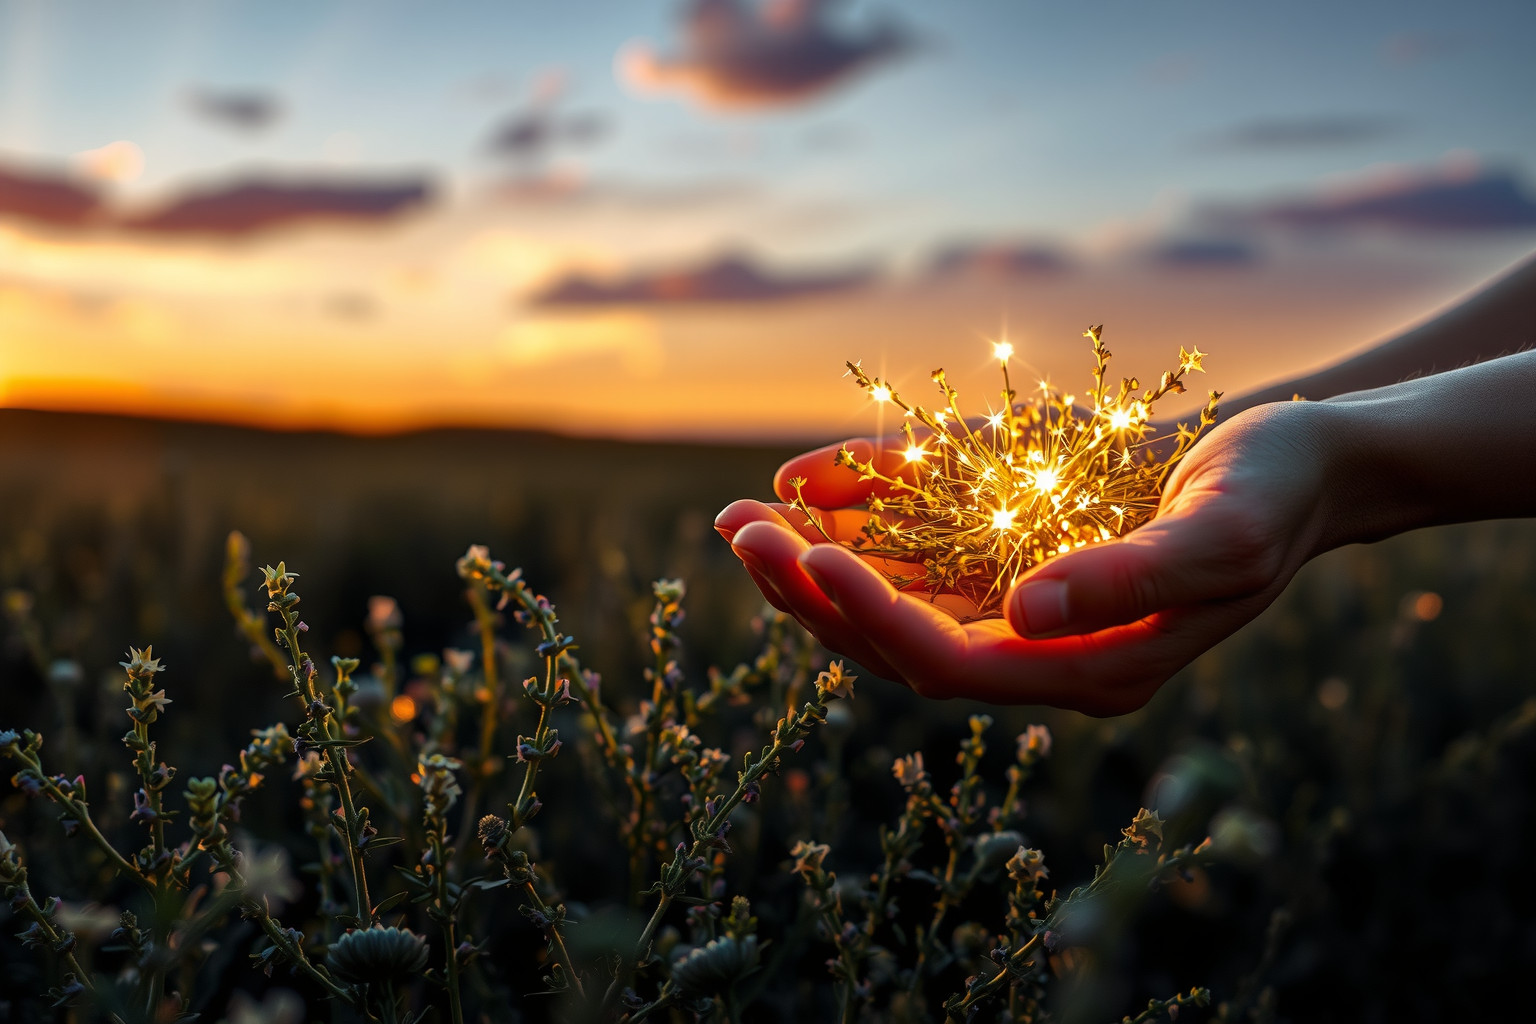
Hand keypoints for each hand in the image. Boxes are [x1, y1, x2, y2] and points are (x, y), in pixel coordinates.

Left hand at [716, 401, 1334, 713]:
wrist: (1306, 463)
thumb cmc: (1276, 493)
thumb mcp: (1219, 536)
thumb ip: (1126, 578)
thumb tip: (1024, 611)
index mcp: (1091, 669)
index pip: (950, 663)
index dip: (872, 617)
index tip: (809, 557)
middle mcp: (1045, 653)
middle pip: (901, 643)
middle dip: (813, 592)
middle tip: (737, 530)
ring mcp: (1025, 610)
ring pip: (894, 606)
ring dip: (814, 566)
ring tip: (740, 518)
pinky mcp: (1017, 560)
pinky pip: (919, 559)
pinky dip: (860, 528)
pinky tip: (805, 488)